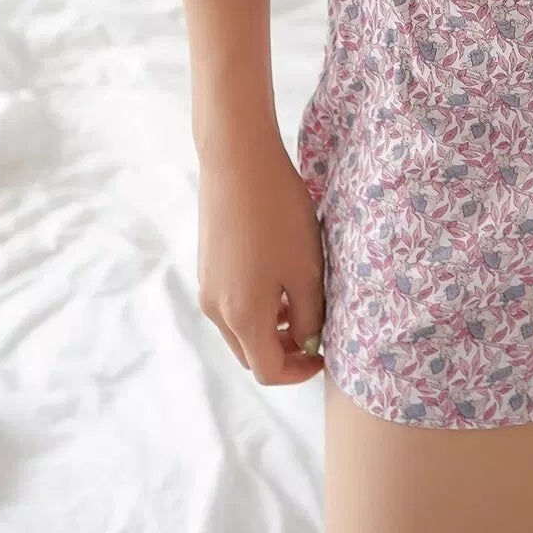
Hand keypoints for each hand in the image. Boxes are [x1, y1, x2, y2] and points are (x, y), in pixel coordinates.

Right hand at [196, 126, 326, 383]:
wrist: (238, 160)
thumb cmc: (279, 215)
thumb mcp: (306, 269)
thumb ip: (308, 315)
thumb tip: (307, 342)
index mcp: (242, 318)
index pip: (268, 371)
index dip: (300, 371)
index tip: (325, 354)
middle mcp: (216, 310)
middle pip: (249, 353)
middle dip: (283, 352)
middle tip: (314, 331)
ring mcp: (206, 286)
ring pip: (239, 329)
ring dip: (269, 328)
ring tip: (301, 301)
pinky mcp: (206, 265)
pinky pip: (230, 303)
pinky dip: (255, 306)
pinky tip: (278, 276)